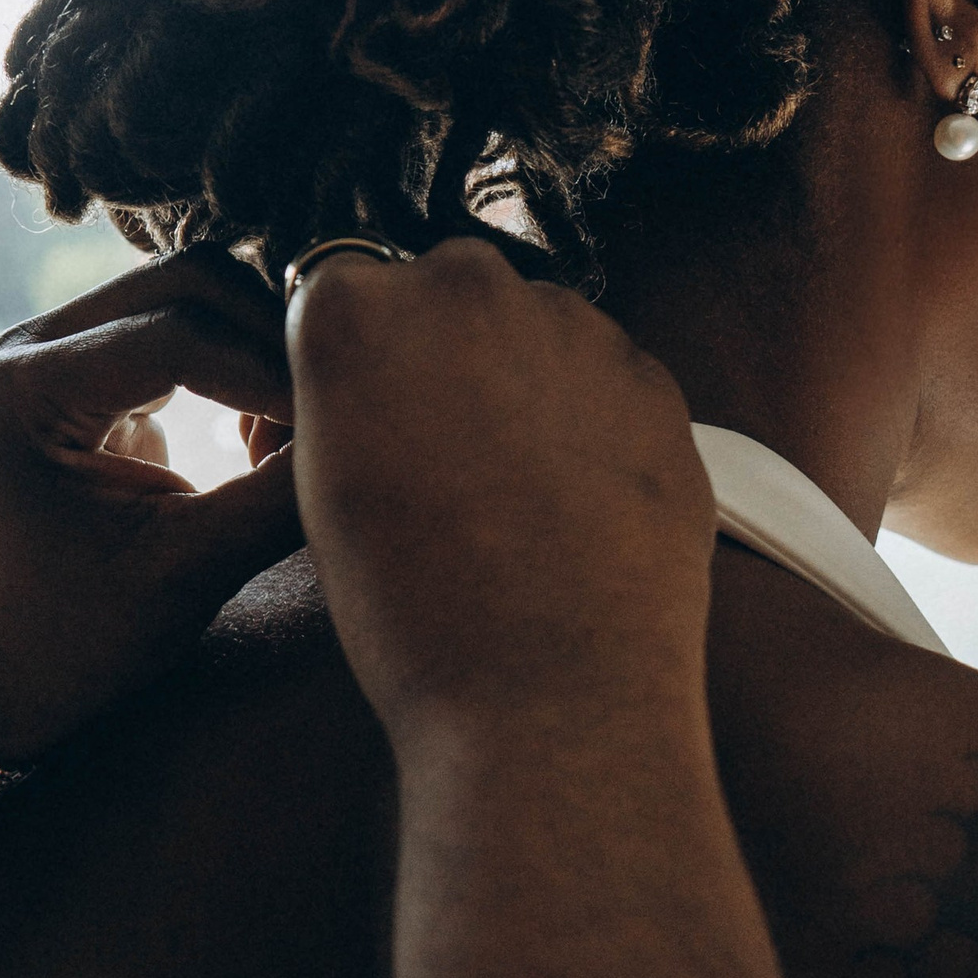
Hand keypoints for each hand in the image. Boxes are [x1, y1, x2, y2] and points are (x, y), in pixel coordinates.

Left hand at [0, 249, 303, 765]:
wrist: (27, 662)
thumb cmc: (91, 633)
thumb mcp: (190, 571)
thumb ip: (276, 498)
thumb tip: (370, 433)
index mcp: (24, 391)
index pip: (174, 337)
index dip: (268, 371)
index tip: (334, 428)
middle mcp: (35, 345)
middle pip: (190, 282)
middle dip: (275, 339)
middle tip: (333, 410)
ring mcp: (67, 342)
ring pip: (203, 290)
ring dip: (269, 344)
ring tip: (301, 427)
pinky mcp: (102, 357)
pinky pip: (198, 321)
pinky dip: (252, 361)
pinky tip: (270, 433)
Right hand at [284, 237, 716, 757]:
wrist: (549, 690)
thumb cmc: (413, 613)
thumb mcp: (326, 487)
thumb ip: (350, 392)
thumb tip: (385, 372)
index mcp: (355, 310)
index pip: (345, 291)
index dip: (358, 359)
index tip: (371, 415)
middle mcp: (464, 287)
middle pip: (447, 293)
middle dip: (448, 352)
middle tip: (447, 454)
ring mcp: (570, 324)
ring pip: (537, 328)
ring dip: (527, 380)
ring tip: (520, 494)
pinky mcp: (652, 373)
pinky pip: (609, 376)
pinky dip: (597, 420)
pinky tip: (581, 503)